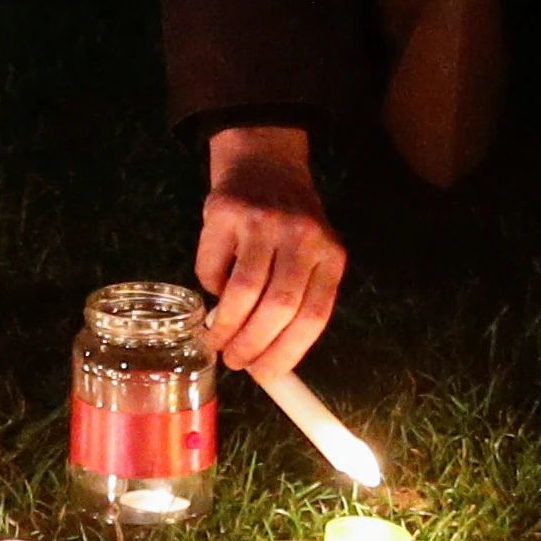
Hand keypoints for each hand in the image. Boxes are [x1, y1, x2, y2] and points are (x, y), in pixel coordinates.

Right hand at [196, 124, 344, 370]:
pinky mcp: (228, 213)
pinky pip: (211, 268)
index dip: (287, 353)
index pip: (313, 316)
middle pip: (278, 308)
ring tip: (216, 341)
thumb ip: (299, 300)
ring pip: (243, 292)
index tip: (266, 376)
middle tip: (234, 362)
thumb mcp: (312, 256)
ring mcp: (264, 222)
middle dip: (252, 345)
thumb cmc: (289, 226)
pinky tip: (214, 292)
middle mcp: (302, 236)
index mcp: (330, 255)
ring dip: (226, 326)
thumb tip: (270, 363)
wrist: (265, 164)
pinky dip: (210, 289)